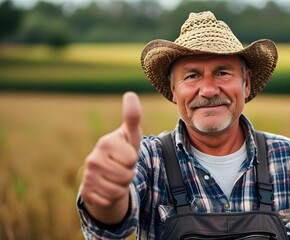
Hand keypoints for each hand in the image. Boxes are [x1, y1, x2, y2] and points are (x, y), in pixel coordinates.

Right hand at [80, 92, 141, 223]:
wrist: (108, 176)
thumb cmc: (123, 152)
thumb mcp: (131, 136)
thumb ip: (132, 117)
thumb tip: (130, 93)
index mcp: (105, 142)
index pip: (131, 158)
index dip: (134, 159)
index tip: (126, 155)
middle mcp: (92, 158)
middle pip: (126, 175)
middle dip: (129, 174)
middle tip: (122, 168)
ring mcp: (87, 176)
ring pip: (118, 190)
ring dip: (122, 186)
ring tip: (116, 178)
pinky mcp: (86, 193)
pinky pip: (109, 201)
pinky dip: (113, 198)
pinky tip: (107, 189)